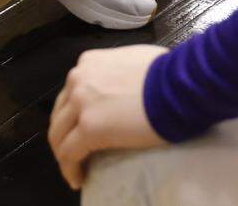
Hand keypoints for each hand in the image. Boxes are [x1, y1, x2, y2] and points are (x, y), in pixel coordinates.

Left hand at [49, 45, 168, 190]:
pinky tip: (79, 178)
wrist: (178, 85)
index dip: (74, 113)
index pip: (71, 92)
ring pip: (58, 135)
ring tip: (76, 168)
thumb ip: (117, 70)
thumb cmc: (167, 71)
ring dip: (64, 154)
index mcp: (90, 62)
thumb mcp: (134, 58)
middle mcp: (79, 79)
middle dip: (65, 134)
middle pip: (60, 113)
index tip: (82, 127)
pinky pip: (69, 154)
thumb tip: (124, 83)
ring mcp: (81, 103)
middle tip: (76, 150)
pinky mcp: (89, 128)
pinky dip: (70, 169)